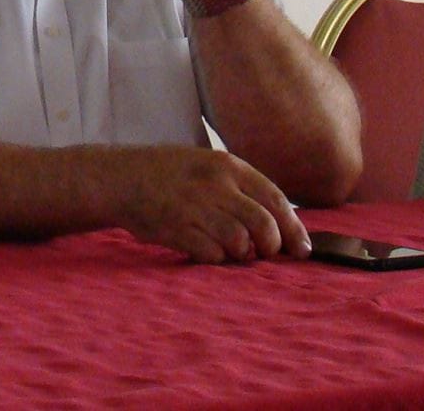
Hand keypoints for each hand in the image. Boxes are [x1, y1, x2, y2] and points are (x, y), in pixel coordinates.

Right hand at [103, 146, 310, 263]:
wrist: (121, 177)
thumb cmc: (170, 173)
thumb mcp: (208, 164)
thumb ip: (240, 187)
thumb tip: (279, 220)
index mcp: (227, 166)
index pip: (275, 199)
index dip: (293, 227)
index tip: (302, 248)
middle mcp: (215, 186)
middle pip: (263, 224)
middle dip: (272, 246)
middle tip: (265, 253)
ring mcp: (195, 208)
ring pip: (240, 243)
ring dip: (242, 254)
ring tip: (232, 250)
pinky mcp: (176, 229)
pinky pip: (212, 254)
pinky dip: (217, 258)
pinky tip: (208, 250)